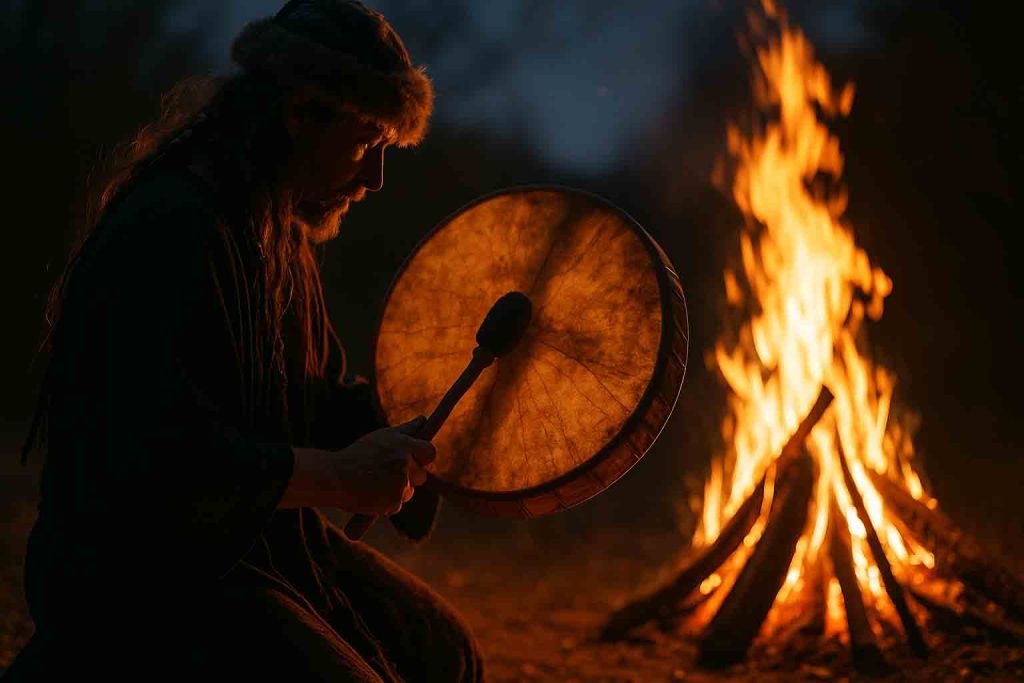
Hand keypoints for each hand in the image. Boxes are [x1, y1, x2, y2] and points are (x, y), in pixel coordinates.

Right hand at [282, 416, 434, 513]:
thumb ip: (406, 429)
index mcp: (404, 445)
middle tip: (389, 473)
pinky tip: (370, 495)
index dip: (423, 457)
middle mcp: (405, 464)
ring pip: (408, 492)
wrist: (334, 477)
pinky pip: (397, 506)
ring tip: (374, 484)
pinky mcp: (394, 503)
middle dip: (409, 476)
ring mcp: (401, 485)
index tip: (416, 460)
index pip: (430, 452)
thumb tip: (423, 419)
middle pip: (421, 475)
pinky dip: (386, 504)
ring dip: (396, 491)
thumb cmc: (357, 454)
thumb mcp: (382, 436)